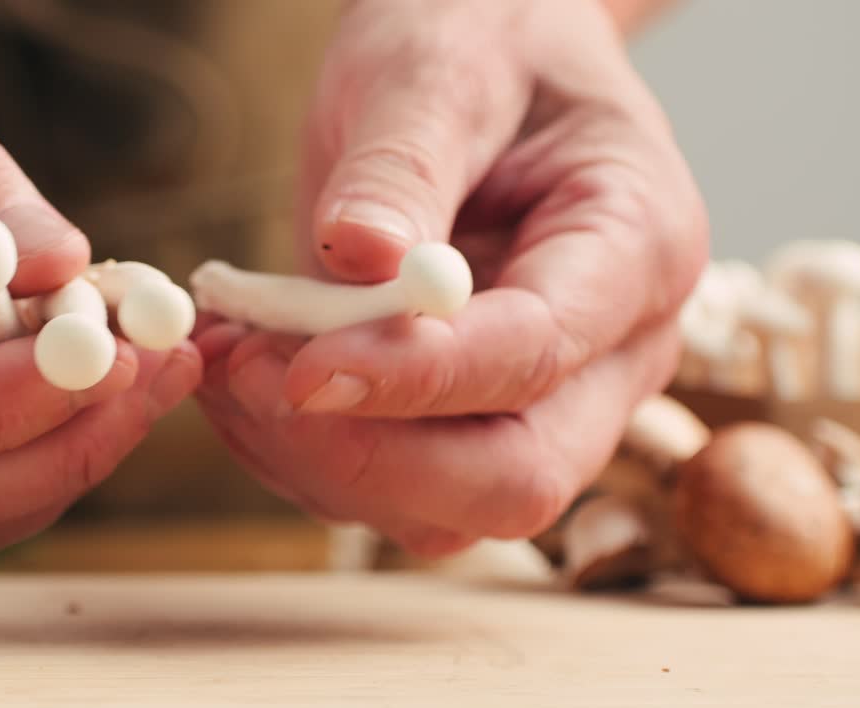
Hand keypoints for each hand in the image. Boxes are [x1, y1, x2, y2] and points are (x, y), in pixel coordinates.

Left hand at [195, 0, 705, 553]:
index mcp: (634, 249)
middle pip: (513, 478)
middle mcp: (607, 352)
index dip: (417, 378)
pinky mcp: (467, 420)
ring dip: (316, 461)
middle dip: (365, 455)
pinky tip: (244, 379)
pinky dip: (304, 453)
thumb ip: (402, 166)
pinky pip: (390, 488)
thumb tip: (358, 255)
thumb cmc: (481, 42)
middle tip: (245, 376)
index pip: (536, 355)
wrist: (483, 55)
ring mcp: (543, 401)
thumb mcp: (438, 71)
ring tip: (225, 361)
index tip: (299, 366)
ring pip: (442, 508)